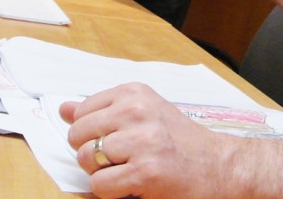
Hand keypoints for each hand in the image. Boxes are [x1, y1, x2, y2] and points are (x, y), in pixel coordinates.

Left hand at [60, 83, 231, 198]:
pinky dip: (111, 191)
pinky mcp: (144, 172)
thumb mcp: (144, 114)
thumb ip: (103, 111)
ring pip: (86, 160)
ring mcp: (141, 141)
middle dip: (93, 152)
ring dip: (103, 172)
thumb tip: (64, 110)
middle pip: (78, 136)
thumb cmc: (180, 142)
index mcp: (134, 93)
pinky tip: (134, 183)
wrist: (219, 165)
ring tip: (129, 169)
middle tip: (122, 158)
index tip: (116, 138)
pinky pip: (99, 185)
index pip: (81, 112)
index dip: (92, 132)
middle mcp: (136, 111)